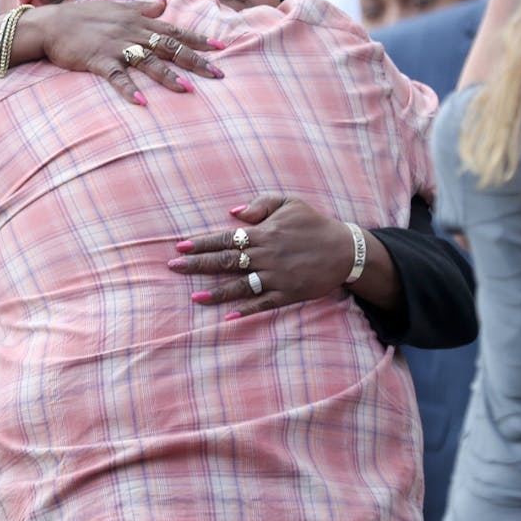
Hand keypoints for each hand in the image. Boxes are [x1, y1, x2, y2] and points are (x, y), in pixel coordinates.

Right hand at [25, 0, 224, 105]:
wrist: (52, 23)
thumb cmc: (85, 16)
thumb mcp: (118, 8)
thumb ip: (143, 8)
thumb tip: (165, 3)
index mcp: (139, 21)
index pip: (175, 30)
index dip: (198, 39)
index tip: (221, 48)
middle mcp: (132, 32)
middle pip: (170, 47)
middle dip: (195, 60)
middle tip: (218, 74)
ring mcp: (116, 46)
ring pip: (148, 61)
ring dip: (168, 76)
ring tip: (188, 90)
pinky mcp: (98, 60)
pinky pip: (117, 77)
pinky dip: (130, 89)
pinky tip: (143, 102)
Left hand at [167, 195, 354, 318]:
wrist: (345, 250)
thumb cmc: (314, 223)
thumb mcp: (289, 202)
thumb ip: (260, 204)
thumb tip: (233, 213)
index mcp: (264, 233)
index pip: (226, 238)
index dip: (202, 243)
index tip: (180, 247)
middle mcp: (266, 256)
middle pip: (226, 262)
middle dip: (197, 265)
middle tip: (174, 268)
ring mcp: (276, 277)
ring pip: (240, 286)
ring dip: (215, 292)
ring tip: (193, 297)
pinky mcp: (287, 293)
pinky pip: (262, 304)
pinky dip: (245, 310)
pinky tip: (227, 317)